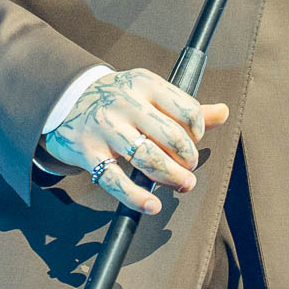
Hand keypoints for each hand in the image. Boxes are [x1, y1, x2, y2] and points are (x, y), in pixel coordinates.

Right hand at [42, 68, 228, 214]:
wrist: (65, 97)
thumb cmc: (117, 99)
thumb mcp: (149, 93)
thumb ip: (185, 107)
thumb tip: (223, 112)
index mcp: (145, 84)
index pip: (186, 110)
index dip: (198, 132)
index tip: (194, 142)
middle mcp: (126, 103)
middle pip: (171, 137)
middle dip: (188, 160)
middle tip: (189, 169)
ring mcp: (106, 128)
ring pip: (148, 159)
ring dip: (172, 177)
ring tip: (182, 185)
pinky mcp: (88, 151)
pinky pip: (115, 180)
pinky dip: (137, 197)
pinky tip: (152, 204)